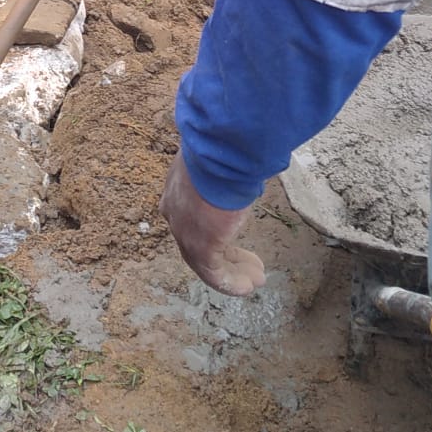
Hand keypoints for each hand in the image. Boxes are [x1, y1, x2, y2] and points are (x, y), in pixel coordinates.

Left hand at [159, 150, 265, 295]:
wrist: (220, 151)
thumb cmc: (226, 145)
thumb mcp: (222, 153)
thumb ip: (229, 163)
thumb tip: (248, 155)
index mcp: (178, 186)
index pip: (193, 214)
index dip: (216, 228)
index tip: (234, 233)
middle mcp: (176, 211)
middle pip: (199, 241)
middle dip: (227, 255)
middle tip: (249, 264)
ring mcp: (184, 231)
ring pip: (207, 261)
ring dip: (234, 272)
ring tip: (256, 280)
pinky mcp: (200, 247)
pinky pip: (215, 273)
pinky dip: (232, 283)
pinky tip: (249, 286)